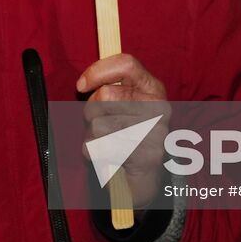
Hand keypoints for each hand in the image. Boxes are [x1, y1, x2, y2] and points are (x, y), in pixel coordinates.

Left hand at [76, 54, 171, 209]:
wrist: (146, 177)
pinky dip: (95, 155)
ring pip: (98, 124)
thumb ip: (109, 87)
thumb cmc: (127, 135)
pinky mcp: (145, 156)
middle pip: (105, 95)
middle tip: (103, 125)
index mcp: (154, 88)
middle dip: (92, 111)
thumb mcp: (124, 104)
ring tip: (107, 143)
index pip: (127, 64)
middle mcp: (159, 106)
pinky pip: (100, 148)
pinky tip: (110, 157)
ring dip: (93, 136)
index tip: (81, 85)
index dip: (98, 71)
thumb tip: (83, 84)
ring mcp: (155, 131)